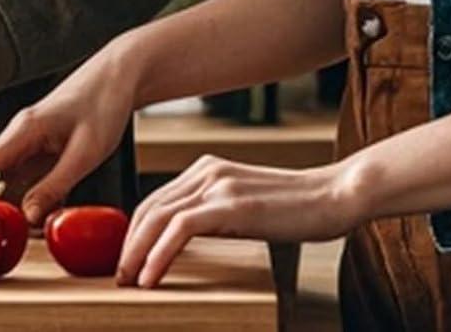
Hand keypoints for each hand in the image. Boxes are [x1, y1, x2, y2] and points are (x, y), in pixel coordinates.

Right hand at [0, 40, 140, 224]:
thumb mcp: (84, 153)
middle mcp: (19, 135)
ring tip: (30, 231)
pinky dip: (32, 197)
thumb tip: (27, 217)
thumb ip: (54, 186)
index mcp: (24, 130)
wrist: (121, 76)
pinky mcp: (42, 148)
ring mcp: (30, 141)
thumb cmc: (104, 104)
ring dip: (15, 206)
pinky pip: (27, 178)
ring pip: (9, 180)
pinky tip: (47, 214)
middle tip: (9, 237)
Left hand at [117, 156, 364, 288]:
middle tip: (118, 277)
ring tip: (126, 282)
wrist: (332, 196)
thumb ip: (214, 214)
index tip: (125, 262)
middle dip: (128, 244)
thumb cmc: (294, 208)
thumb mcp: (243, 206)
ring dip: (136, 253)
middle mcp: (206, 170)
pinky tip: (150, 278)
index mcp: (207, 168)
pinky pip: (179, 230)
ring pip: (158, 217)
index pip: (155, 200)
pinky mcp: (229, 204)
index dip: (134, 233)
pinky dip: (158, 255)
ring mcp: (217, 184)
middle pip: (149, 207)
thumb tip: (183, 241)